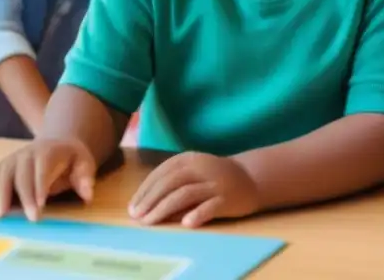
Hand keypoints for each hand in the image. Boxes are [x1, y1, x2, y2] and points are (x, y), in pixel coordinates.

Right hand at [0, 138, 95, 221]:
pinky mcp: (2, 167)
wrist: (57, 142)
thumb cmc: (71, 158)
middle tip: (8, 216)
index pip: (41, 171)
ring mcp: (12, 160)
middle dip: (14, 196)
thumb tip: (88, 195)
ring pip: (0, 175)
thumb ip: (85, 177)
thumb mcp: (84, 162)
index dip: (38, 188)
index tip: (38, 207)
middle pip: (18, 175)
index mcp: (47, 153)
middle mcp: (26, 154)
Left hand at [128, 152, 259, 227]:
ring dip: (165, 208)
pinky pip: (211, 206)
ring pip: (186, 194)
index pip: (162, 173)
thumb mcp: (192, 173)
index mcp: (189, 159)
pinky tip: (185, 224)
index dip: (145, 190)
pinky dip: (197, 214)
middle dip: (151, 200)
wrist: (250, 178)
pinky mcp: (227, 198)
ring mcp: (215, 183)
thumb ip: (172, 183)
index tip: (132, 207)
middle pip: (171, 182)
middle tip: (137, 217)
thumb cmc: (213, 178)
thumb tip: (145, 203)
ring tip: (150, 222)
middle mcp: (201, 168)